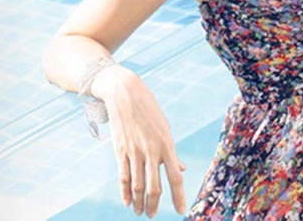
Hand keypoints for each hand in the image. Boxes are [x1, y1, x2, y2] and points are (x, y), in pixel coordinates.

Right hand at [91, 66, 187, 217]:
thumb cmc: (149, 111)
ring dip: (139, 203)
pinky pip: (123, 176)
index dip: (179, 196)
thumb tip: (182, 169)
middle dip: (154, 205)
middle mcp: (151, 150)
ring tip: (140, 212)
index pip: (175, 177)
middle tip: (153, 216)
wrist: (126, 93)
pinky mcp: (120, 150)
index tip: (181, 211)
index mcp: (166, 144)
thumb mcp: (164, 129)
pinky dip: (125, 192)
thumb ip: (172, 153)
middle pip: (154, 186)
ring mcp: (134, 151)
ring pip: (137, 186)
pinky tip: (127, 202)